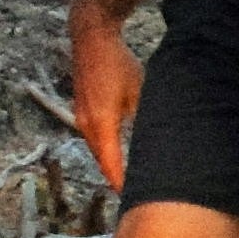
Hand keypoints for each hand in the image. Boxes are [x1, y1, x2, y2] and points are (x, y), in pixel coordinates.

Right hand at [65, 13, 142, 189]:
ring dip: (109, 165)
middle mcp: (86, 124)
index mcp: (102, 122)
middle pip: (102, 160)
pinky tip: (116, 157)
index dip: (120, 181)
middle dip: (114, 178)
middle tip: (132, 195)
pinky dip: (104, 150)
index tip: (130, 198)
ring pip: (97, 150)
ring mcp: (80, 118)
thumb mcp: (139, 92)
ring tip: (125, 181)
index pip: (111, 162)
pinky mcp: (81, 112)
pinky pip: (93, 138)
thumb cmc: (118, 64)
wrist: (91, 40)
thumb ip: (145, 118)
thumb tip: (158, 138)